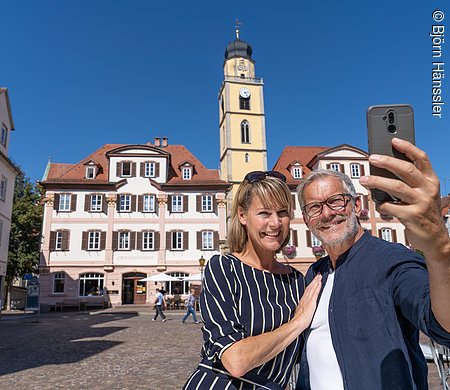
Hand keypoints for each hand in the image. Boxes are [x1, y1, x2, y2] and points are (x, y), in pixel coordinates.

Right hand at [293, 274, 321, 327]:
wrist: (298, 322)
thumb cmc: (299, 320)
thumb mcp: (300, 312)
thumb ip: (302, 308)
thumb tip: (303, 309)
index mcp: (302, 300)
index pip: (307, 290)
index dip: (311, 285)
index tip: (314, 280)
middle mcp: (305, 298)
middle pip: (310, 287)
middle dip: (314, 280)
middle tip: (318, 275)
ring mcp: (308, 299)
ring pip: (312, 288)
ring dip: (316, 281)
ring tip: (319, 276)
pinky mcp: (311, 302)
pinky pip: (315, 292)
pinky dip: (317, 287)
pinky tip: (319, 282)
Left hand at [359, 138, 446, 254]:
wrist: (435, 238)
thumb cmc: (423, 211)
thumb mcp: (422, 193)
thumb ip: (409, 181)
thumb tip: (383, 168)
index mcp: (431, 180)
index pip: (421, 158)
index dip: (408, 147)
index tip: (394, 140)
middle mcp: (428, 189)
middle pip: (406, 170)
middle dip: (387, 161)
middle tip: (371, 158)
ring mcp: (421, 203)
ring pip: (396, 187)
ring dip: (377, 182)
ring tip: (364, 180)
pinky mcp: (412, 216)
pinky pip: (390, 206)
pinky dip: (380, 204)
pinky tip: (377, 203)